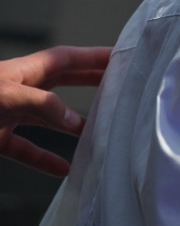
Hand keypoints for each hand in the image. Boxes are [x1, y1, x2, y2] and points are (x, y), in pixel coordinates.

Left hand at [0, 46, 110, 175]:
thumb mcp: (6, 95)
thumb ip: (43, 104)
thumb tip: (74, 121)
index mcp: (23, 72)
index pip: (66, 59)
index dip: (94, 57)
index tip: (122, 57)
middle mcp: (20, 91)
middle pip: (63, 82)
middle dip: (91, 82)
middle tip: (119, 86)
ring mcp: (8, 115)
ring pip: (47, 118)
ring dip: (72, 125)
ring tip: (97, 132)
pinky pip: (27, 149)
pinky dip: (45, 159)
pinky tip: (63, 169)